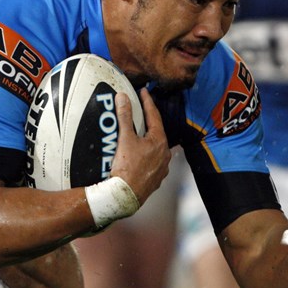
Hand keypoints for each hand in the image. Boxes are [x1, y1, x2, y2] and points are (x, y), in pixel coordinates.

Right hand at [110, 88, 170, 204]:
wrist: (125, 196)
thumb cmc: (127, 168)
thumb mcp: (125, 139)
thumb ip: (125, 116)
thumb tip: (123, 97)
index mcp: (159, 141)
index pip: (154, 116)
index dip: (147, 102)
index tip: (143, 92)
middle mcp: (165, 154)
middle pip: (156, 132)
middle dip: (148, 122)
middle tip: (141, 112)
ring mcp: (162, 168)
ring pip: (156, 149)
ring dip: (148, 141)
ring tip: (139, 136)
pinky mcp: (155, 180)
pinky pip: (153, 162)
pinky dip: (146, 156)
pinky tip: (140, 157)